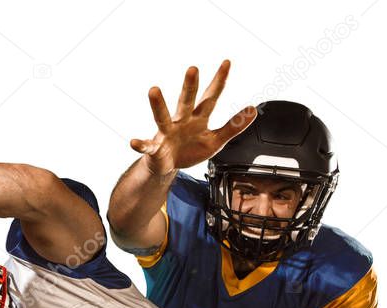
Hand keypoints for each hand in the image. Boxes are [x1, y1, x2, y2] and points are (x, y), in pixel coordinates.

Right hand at [130, 61, 256, 175]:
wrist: (167, 167)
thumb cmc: (189, 150)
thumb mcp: (216, 140)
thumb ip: (233, 126)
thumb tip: (253, 110)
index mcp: (198, 118)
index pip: (211, 97)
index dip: (219, 81)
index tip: (227, 62)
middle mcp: (181, 121)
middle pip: (186, 101)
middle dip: (189, 86)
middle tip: (193, 69)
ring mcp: (167, 133)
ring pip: (162, 117)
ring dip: (158, 104)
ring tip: (154, 90)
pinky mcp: (155, 148)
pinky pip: (147, 146)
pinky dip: (140, 144)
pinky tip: (134, 142)